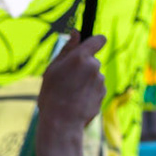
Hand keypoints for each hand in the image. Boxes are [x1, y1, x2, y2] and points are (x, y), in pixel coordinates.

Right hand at [35, 35, 105, 155]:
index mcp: (82, 57)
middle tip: (67, 81)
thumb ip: (67, 49)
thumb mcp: (53, 69)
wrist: (61, 123)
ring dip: (85, 82)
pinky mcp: (103, 94)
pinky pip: (96, 89)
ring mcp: (101, 81)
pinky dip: (88, 93)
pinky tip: (76, 103)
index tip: (89, 46)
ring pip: (93, 76)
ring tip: (70, 95)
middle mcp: (95, 66)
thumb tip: (77, 32)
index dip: (95, 41)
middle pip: (92, 61)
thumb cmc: (52, 95)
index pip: (99, 39)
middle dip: (83, 68)